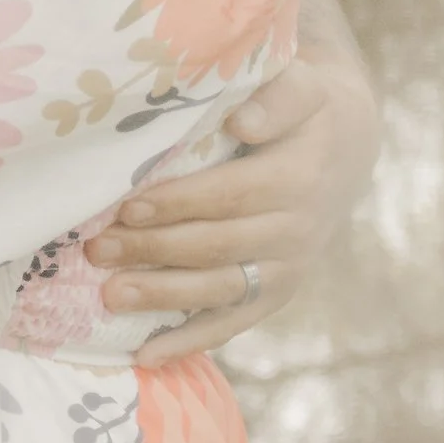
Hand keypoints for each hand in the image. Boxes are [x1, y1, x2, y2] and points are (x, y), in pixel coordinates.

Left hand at [85, 58, 373, 361]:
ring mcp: (287, 268)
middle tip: (97, 249)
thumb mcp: (302, 86)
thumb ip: (276, 98)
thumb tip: (242, 120)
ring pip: (220, 290)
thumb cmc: (303, 108)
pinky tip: (145, 356)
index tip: (127, 204)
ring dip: (163, 296)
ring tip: (110, 296)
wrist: (346, 146)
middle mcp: (296, 230)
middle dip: (154, 249)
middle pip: (217, 246)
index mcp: (297, 176)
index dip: (179, 202)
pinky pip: (233, 322)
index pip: (231, 194)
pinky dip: (190, 341)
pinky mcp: (277, 292)